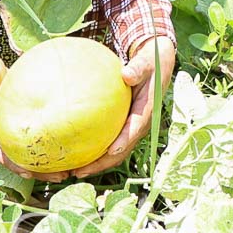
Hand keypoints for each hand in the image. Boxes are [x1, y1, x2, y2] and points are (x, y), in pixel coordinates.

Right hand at [0, 52, 68, 181]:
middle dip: (39, 171)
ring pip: (28, 153)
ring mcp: (10, 130)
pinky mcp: (19, 122)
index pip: (3, 154)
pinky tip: (67, 143)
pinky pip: (35, 137)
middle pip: (20, 160)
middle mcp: (1, 134)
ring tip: (69, 169)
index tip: (30, 174)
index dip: (15, 166)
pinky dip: (49, 144)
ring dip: (46, 164)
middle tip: (61, 176)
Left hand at [68, 36, 176, 179]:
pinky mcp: (125, 127)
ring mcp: (133, 128)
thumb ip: (138, 68)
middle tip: (81, 171)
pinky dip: (95, 152)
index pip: (135, 129)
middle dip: (103, 163)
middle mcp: (141, 124)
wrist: (158, 65)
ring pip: (115, 153)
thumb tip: (127, 74)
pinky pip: (110, 143)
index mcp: (147, 110)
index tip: (111, 151)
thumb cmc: (151, 62)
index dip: (124, 142)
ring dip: (97, 164)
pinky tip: (76, 153)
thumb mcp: (147, 61)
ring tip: (74, 171)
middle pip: (122, 151)